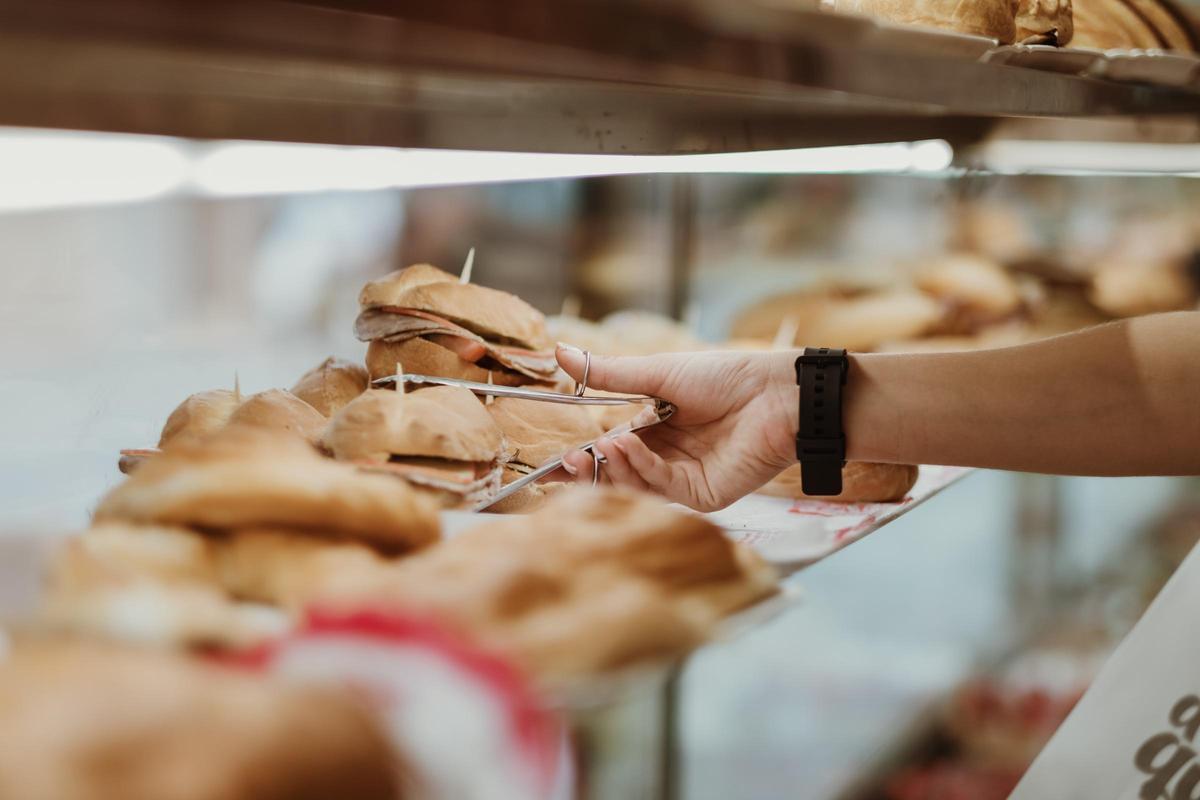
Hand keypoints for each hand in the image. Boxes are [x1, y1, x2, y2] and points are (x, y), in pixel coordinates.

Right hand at [555, 345, 798, 510]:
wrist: (775, 392)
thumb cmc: (726, 377)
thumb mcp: (657, 372)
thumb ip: (608, 373)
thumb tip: (558, 352)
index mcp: (654, 431)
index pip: (607, 451)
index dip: (579, 459)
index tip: (547, 463)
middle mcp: (666, 459)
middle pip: (616, 476)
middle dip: (587, 472)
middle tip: (562, 463)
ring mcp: (684, 480)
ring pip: (635, 485)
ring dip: (612, 467)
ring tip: (599, 446)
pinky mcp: (703, 496)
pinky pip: (662, 487)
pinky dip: (640, 467)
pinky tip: (628, 445)